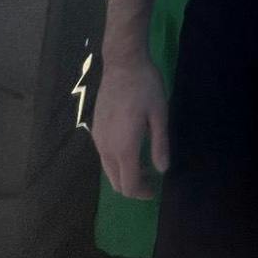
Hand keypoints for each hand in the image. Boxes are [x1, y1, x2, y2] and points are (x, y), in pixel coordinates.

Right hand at [90, 58, 169, 200]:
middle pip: (116, 182)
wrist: (122, 63)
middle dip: (133, 187)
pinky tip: (132, 147)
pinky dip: (117, 162)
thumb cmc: (145, 87)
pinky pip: (104, 156)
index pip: (129, 184)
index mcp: (124, 147)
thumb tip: (162, 170)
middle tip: (152, 180)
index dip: (142, 193)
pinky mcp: (95, 128)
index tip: (155, 190)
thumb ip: (160, 145)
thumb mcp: (159, 115)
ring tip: (144, 164)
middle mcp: (106, 147)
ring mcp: (98, 138)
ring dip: (124, 174)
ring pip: (108, 170)